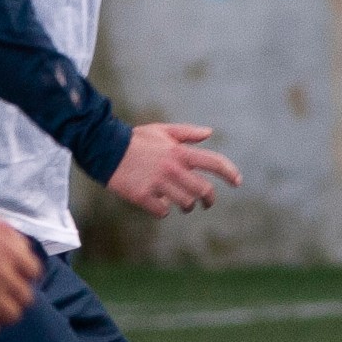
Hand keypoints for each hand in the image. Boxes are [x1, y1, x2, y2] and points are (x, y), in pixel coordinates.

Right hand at [0, 207, 40, 340]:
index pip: (33, 272)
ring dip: (1, 316)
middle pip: (25, 298)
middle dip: (14, 298)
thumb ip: (2, 233)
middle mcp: (4, 274)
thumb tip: (15, 244)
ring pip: (11, 317)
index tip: (14, 280)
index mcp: (9, 250)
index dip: (24, 277)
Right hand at [105, 121, 241, 217]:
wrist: (104, 149)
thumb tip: (209, 132)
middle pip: (203, 190)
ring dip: (187, 207)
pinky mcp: (143, 196)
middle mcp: (172, 168)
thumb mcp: (162, 130)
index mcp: (179, 152)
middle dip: (209, 200)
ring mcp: (158, 184)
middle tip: (207, 203)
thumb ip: (187, 133)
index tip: (237, 182)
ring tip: (183, 205)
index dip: (229, 173)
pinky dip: (163, 210)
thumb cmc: (136, 140)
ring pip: (185, 204)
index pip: (214, 162)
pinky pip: (162, 211)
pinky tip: (158, 204)